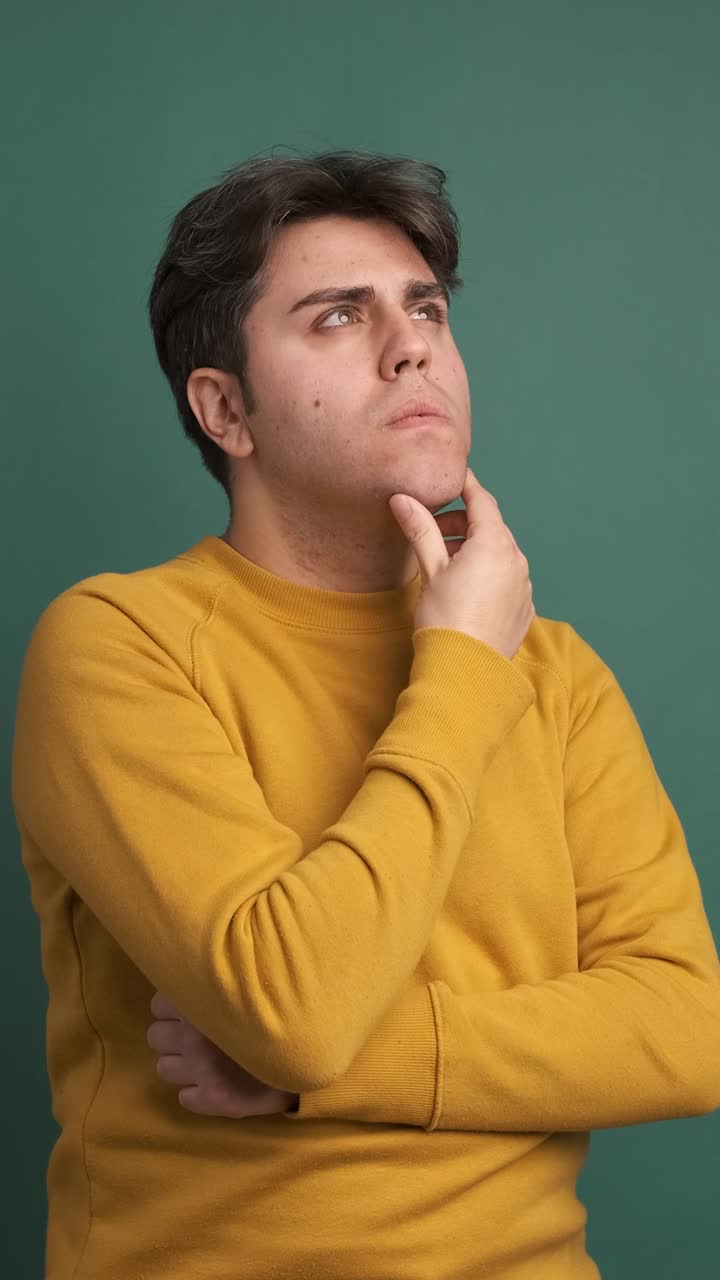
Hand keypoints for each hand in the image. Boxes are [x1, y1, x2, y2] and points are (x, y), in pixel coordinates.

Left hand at [146, 991, 298, 1117]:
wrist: (313, 1051)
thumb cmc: (280, 1011)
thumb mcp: (248, 986)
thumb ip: (217, 982)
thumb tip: (189, 973)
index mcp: (202, 1004)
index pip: (158, 1004)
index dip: (174, 1007)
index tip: (192, 1009)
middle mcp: (195, 1038)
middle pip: (155, 1036)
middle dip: (172, 1035)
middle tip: (197, 1034)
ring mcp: (203, 1071)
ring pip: (164, 1068)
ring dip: (181, 1063)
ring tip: (206, 1058)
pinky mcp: (214, 1099)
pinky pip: (185, 1098)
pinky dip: (196, 1092)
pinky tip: (215, 1082)